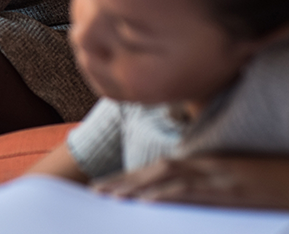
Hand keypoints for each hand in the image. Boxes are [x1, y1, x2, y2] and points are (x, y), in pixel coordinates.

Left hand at [93, 154, 288, 209]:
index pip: (160, 170)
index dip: (131, 178)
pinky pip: (190, 190)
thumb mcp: (235, 184)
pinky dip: (166, 195)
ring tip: (110, 197)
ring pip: (166, 178)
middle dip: (124, 182)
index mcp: (204, 164)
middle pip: (155, 171)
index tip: (107, 188)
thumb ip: (207, 189)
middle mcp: (204, 165)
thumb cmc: (272, 182)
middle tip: (96, 192)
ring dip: (135, 187)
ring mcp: (215, 175)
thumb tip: (180, 201)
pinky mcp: (228, 187)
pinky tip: (146, 203)